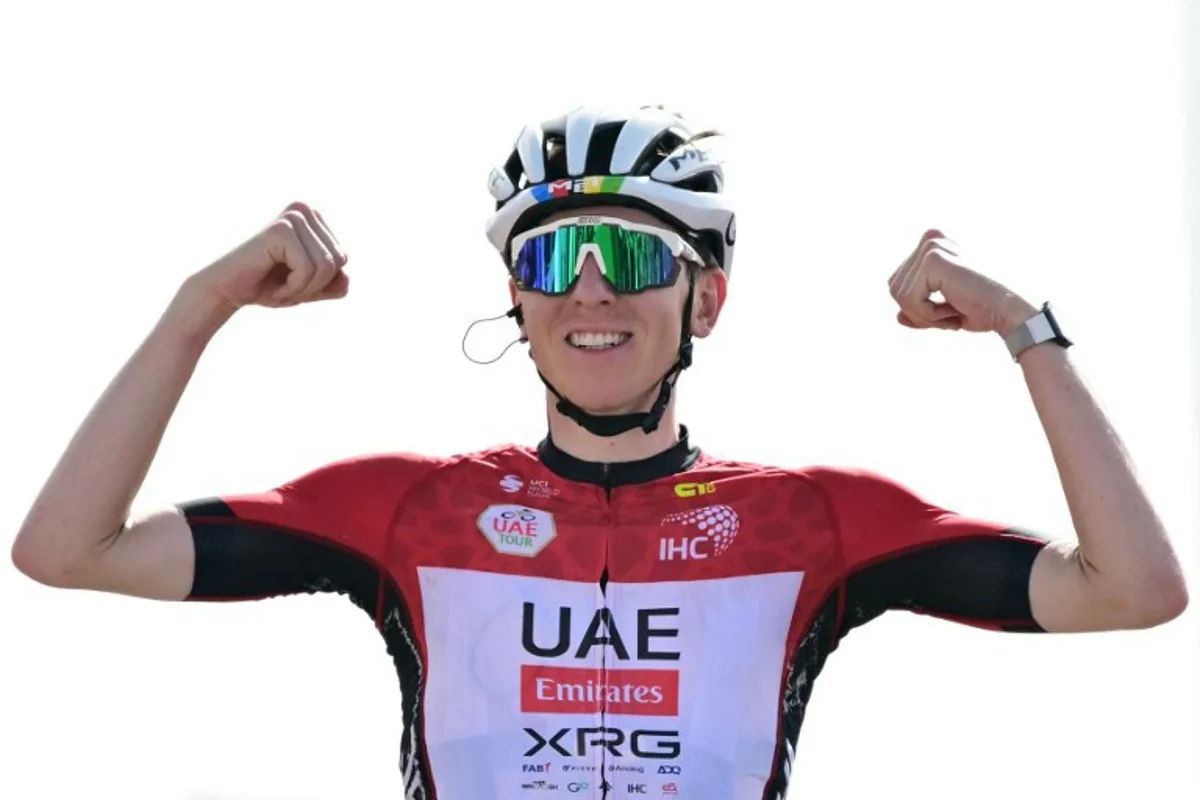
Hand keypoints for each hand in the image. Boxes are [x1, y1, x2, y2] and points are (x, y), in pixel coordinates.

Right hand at [186, 201, 349, 315]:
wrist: (226, 291)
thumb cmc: (268, 285)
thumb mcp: (311, 287)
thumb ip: (336, 284)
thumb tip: (346, 276)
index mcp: (313, 217)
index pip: (342, 258)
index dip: (321, 280)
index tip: (292, 277)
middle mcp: (304, 209)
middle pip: (338, 261)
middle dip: (314, 284)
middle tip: (283, 282)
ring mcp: (292, 216)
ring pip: (326, 267)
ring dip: (302, 288)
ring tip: (278, 283)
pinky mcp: (280, 230)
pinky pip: (308, 270)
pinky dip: (292, 287)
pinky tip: (271, 282)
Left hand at [887, 229, 1036, 335]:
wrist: (1009, 311)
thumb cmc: (983, 309)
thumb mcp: (943, 311)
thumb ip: (918, 311)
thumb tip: (897, 317)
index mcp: (932, 244)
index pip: (899, 284)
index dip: (917, 307)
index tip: (949, 309)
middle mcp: (930, 239)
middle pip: (895, 289)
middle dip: (919, 312)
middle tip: (951, 313)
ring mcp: (931, 247)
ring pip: (900, 297)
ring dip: (926, 315)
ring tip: (955, 310)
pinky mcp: (932, 260)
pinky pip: (909, 300)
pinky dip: (929, 315)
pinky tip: (955, 308)